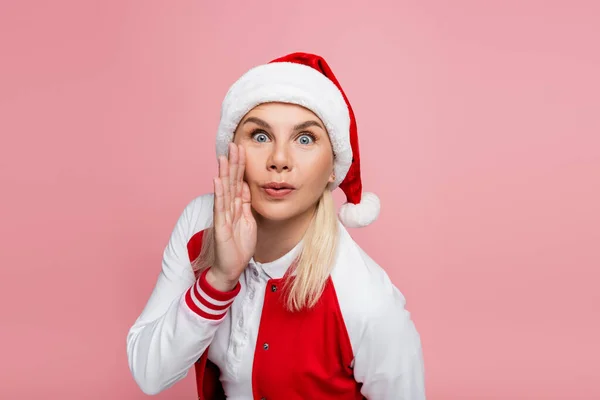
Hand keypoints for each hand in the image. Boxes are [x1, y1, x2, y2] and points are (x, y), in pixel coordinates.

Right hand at [208, 142, 256, 290]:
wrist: (231, 268)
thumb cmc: (239, 246)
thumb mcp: (248, 220)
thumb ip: (246, 204)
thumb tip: (247, 186)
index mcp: (236, 206)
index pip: (238, 181)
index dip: (241, 165)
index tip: (242, 148)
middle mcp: (228, 207)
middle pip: (231, 181)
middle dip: (233, 163)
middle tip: (234, 144)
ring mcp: (223, 216)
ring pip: (224, 190)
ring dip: (224, 172)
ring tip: (223, 156)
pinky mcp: (220, 226)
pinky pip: (220, 207)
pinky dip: (219, 193)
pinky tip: (217, 180)